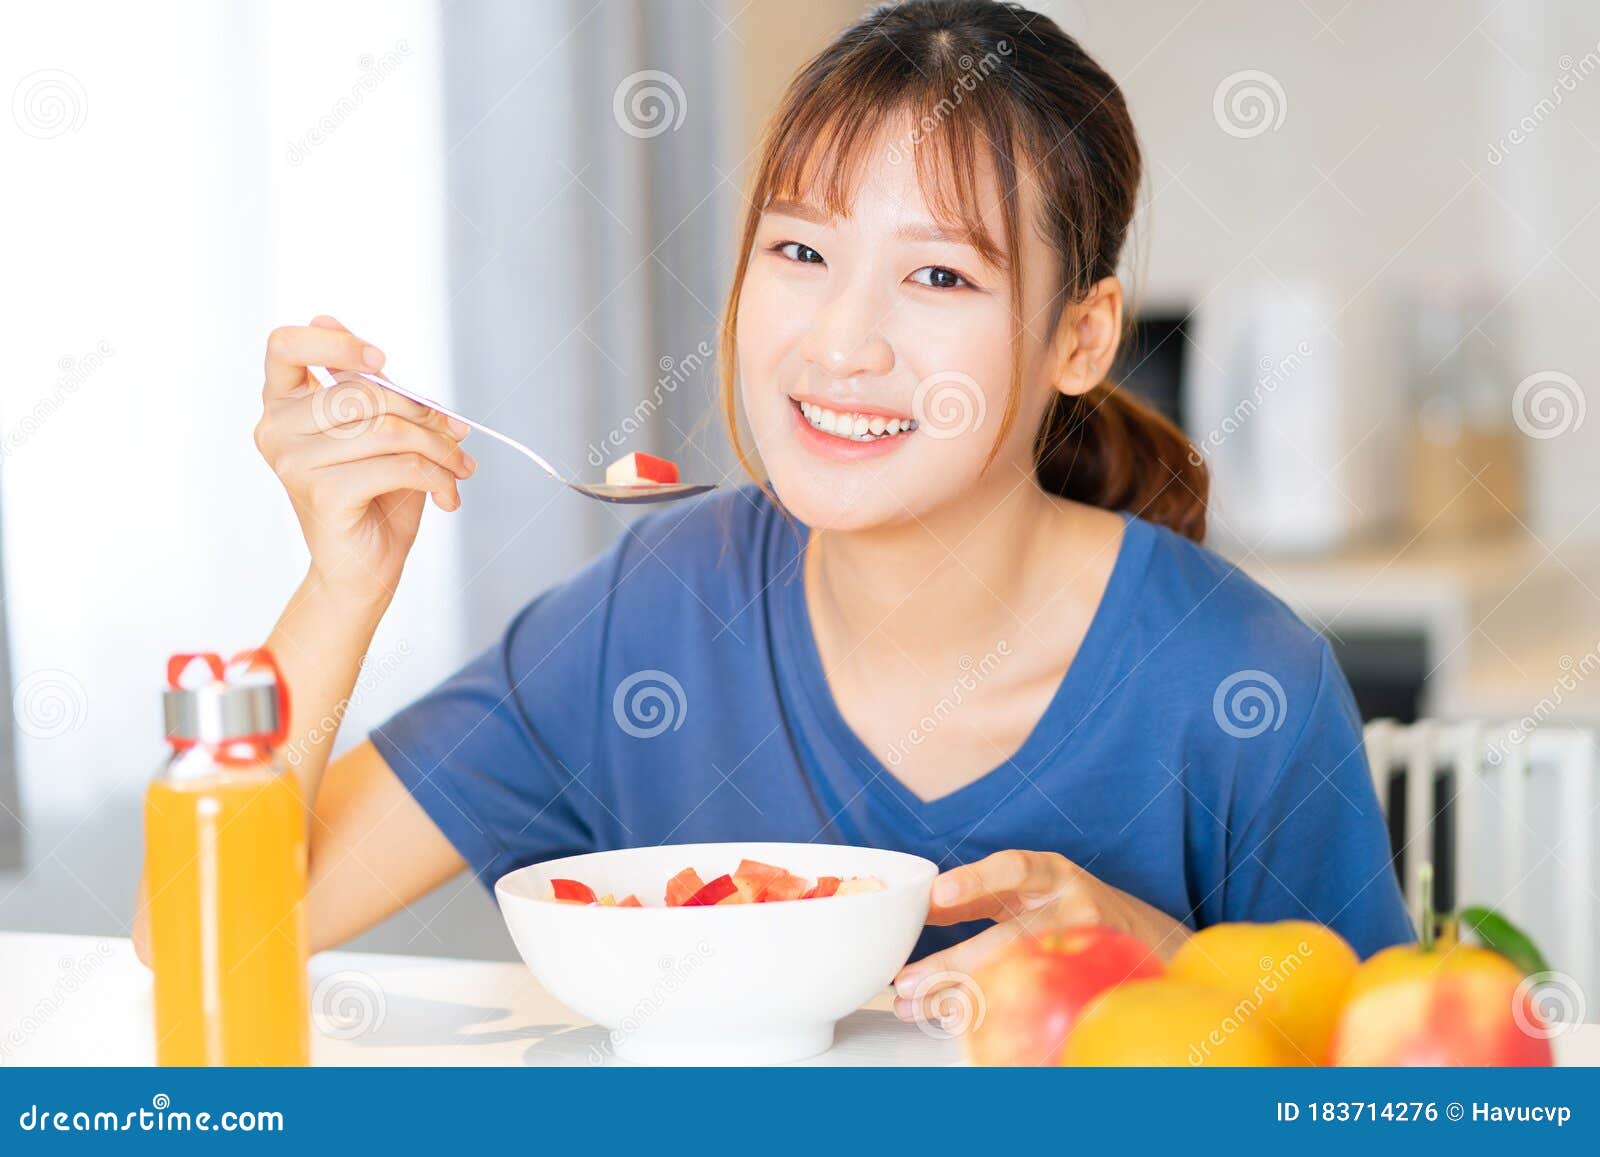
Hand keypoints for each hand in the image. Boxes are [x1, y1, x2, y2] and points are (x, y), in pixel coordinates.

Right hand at [254, 316, 474, 605]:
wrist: (364, 571)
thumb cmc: (375, 498)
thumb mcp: (381, 433)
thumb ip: (376, 391)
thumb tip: (374, 354)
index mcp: (282, 404)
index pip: (285, 345)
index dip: (337, 343)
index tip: (382, 361)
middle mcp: (275, 429)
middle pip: (364, 392)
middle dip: (424, 414)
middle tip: (457, 437)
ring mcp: (293, 462)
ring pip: (388, 429)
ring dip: (441, 449)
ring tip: (460, 469)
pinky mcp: (322, 493)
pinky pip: (398, 466)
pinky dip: (437, 478)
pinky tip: (448, 496)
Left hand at [890, 849, 1190, 1023]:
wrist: (1141, 936)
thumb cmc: (1066, 906)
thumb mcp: (1028, 890)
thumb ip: (978, 898)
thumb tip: (920, 909)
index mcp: (1049, 874)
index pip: (1012, 870)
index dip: (975, 881)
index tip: (938, 894)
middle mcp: (1070, 909)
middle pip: (1009, 938)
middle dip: (953, 964)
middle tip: (909, 981)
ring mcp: (1083, 951)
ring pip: (1018, 978)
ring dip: (962, 997)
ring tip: (917, 1007)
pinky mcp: (1088, 984)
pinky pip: (1038, 1003)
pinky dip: (994, 1016)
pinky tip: (960, 1022)